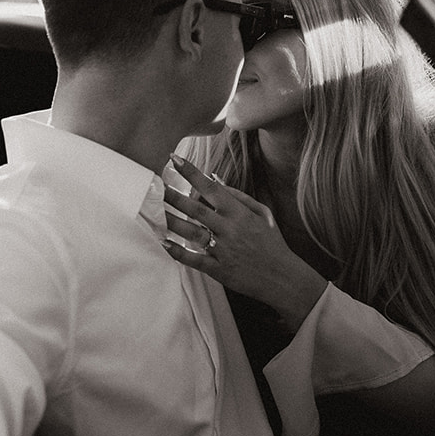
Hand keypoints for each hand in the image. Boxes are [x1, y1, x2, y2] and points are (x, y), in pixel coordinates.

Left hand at [162, 155, 325, 325]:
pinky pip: (195, 260)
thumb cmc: (271, 243)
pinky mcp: (219, 270)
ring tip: (151, 212)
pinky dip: (178, 252)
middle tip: (152, 185)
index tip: (174, 158)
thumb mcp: (262, 214)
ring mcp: (223, 250)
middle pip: (196, 209)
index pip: (211, 188)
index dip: (191, 172)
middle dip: (173, 196)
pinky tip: (163, 243)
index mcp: (239, 213)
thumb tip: (214, 180)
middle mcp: (229, 229)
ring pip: (192, 233)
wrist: (282, 277)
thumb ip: (238, 196)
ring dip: (170, 222)